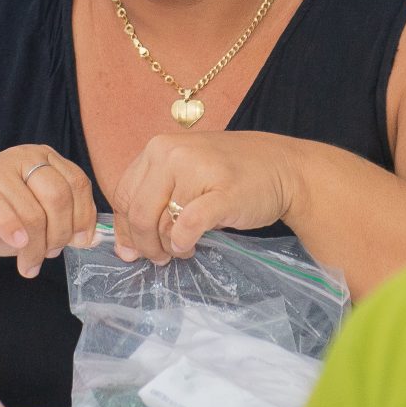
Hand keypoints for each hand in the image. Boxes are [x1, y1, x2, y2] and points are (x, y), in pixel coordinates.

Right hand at [0, 144, 97, 278]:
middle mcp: (23, 157)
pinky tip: (15, 246)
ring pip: (32, 212)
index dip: (84, 216)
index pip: (78, 183)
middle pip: (59, 197)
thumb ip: (62, 221)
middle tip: (50, 254)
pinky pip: (0, 211)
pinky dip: (12, 232)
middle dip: (60, 234)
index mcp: (43, 158)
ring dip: (35, 248)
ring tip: (29, 264)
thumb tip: (89, 238)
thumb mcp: (35, 217)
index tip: (80, 243)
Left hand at [112, 131, 299, 264]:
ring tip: (182, 249)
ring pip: (162, 222)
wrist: (282, 167)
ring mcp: (197, 170)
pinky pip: (188, 225)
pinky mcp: (222, 192)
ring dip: (168, 246)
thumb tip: (125, 250)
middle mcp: (172, 153)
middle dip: (144, 244)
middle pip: (138, 211)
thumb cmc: (229, 174)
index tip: (134, 250)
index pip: (123, 194)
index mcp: (158, 148)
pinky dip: (183, 242)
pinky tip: (189, 247)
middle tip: (159, 258)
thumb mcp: (183, 175)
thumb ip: (152, 201)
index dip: (125, 229)